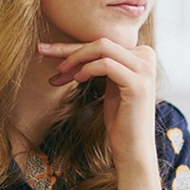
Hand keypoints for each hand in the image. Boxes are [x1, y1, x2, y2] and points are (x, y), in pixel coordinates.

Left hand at [39, 40, 162, 189]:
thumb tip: (69, 49)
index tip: (48, 52)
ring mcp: (145, 70)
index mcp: (142, 54)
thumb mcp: (109, 85)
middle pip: (101, 41)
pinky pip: (106, 65)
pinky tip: (76, 79)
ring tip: (60, 72)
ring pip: (102, 47)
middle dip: (69, 48)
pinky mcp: (137, 84)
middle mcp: (147, 57)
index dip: (74, 48)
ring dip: (75, 57)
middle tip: (42, 51)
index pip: (103, 42)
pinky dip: (87, 69)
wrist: (133, 149)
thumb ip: (99, 64)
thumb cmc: (120, 119)